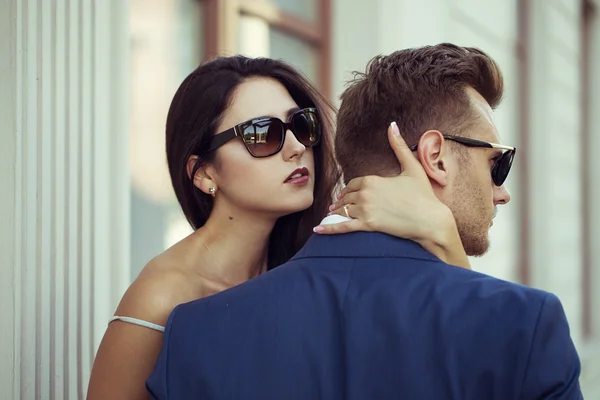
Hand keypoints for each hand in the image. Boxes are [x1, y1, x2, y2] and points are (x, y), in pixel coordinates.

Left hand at [313, 122, 469, 268]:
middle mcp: (366, 193)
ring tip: (331, 214)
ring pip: (343, 210)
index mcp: (373, 179)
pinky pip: (343, 226)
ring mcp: (366, 210)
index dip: (349, 189)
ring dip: (336, 212)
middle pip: (346, 196)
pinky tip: (318, 229)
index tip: (346, 193)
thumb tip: (392, 125)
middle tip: (337, 204)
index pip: (352, 183)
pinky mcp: (368, 225)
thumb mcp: (412, 167)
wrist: (431, 220)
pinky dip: (329, 228)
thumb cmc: (423, 195)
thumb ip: (398, 146)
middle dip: (342, 200)